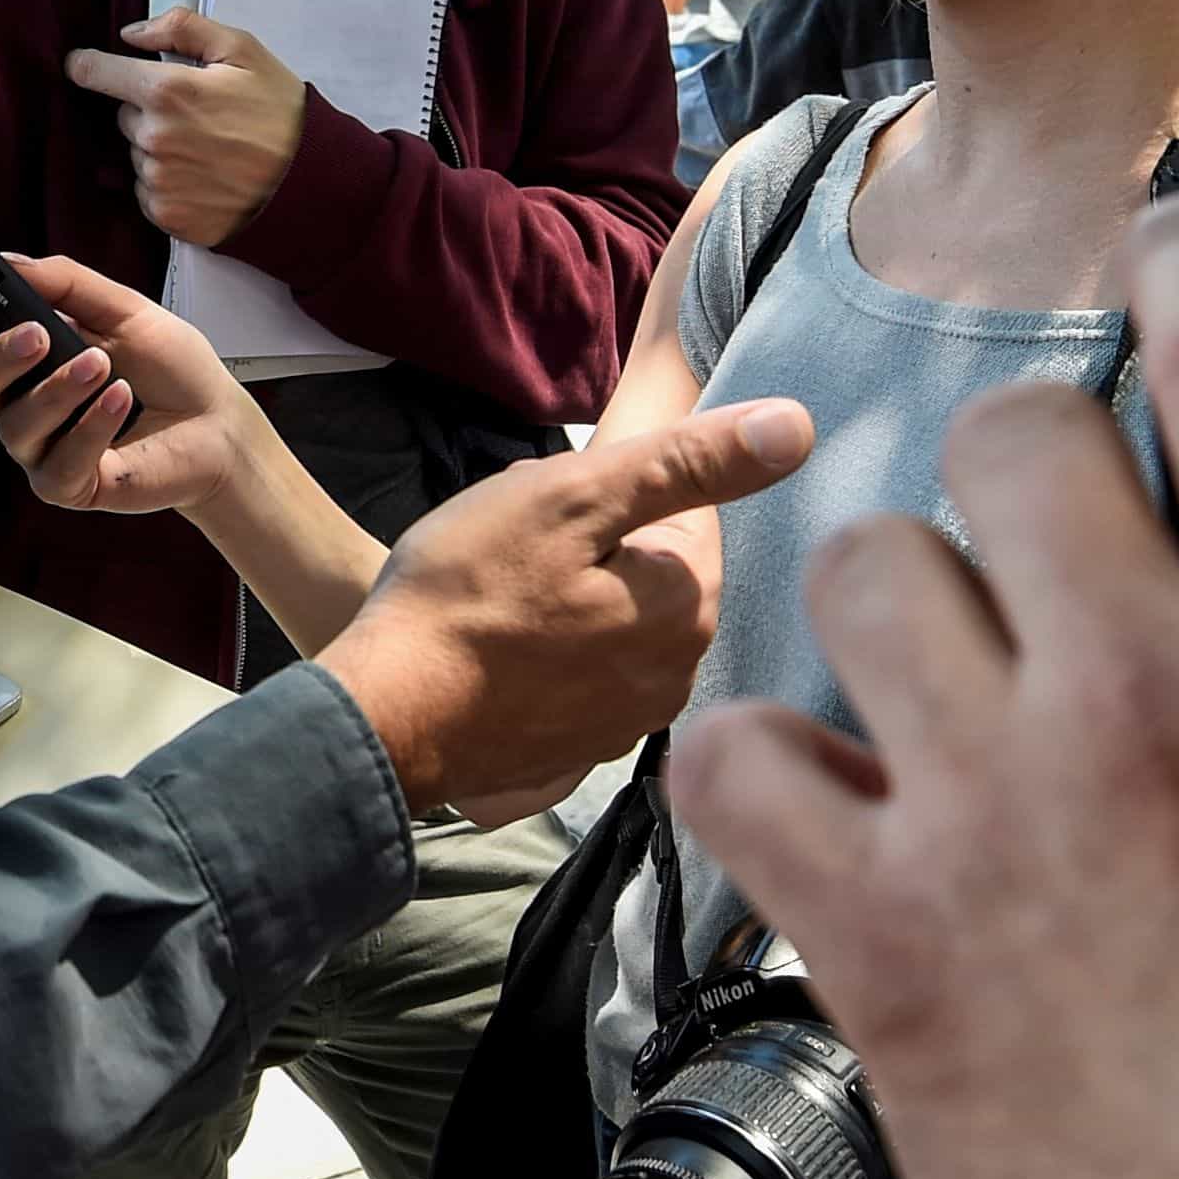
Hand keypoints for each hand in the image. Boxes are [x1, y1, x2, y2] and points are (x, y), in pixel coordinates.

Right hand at [0, 252, 263, 517]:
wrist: (219, 422)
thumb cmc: (170, 366)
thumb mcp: (122, 308)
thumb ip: (65, 283)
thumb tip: (8, 260)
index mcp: (22, 354)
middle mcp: (20, 402)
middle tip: (38, 335)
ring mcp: (40, 448)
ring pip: (14, 427)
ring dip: (57, 391)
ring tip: (103, 367)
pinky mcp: (67, 487)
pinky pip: (55, 465)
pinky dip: (88, 429)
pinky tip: (119, 402)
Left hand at [63, 12, 305, 247]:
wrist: (308, 182)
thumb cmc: (279, 112)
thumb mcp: (241, 49)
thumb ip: (181, 29)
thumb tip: (130, 33)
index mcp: (166, 91)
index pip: (94, 72)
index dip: (87, 65)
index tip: (84, 65)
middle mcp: (153, 138)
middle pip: (124, 115)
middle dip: (149, 109)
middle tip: (197, 113)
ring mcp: (157, 181)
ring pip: (137, 153)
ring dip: (159, 147)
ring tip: (207, 147)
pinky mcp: (166, 216)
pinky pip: (148, 190)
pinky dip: (167, 182)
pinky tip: (203, 175)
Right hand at [320, 401, 814, 826]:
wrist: (383, 716)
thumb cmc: (467, 594)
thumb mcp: (574, 497)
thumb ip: (689, 461)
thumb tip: (796, 426)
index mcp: (691, 609)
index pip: (689, 514)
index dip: (616, 496)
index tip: (554, 513)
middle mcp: (679, 678)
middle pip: (657, 573)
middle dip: (601, 550)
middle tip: (523, 555)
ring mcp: (627, 724)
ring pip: (619, 623)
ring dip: (576, 601)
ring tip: (507, 601)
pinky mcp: (578, 752)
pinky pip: (585, 676)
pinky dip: (551, 657)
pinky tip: (500, 651)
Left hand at [670, 200, 1178, 1178]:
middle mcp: (1146, 693)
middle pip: (1020, 435)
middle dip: (1080, 457)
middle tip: (1129, 538)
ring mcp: (991, 830)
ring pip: (868, 575)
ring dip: (936, 593)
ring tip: (1000, 668)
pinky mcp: (886, 972)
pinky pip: (735, 777)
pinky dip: (774, 759)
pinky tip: (857, 794)